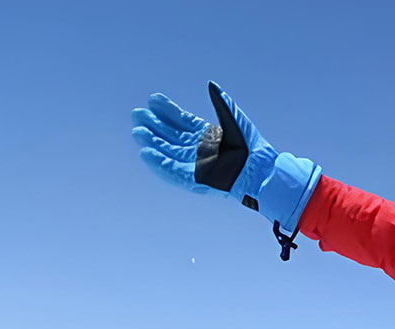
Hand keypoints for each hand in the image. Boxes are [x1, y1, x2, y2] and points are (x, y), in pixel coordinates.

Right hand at [130, 82, 319, 230]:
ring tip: (137, 131)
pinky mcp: (195, 178)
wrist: (257, 168)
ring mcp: (196, 164)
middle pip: (171, 136)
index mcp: (208, 134)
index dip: (167, 110)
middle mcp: (199, 149)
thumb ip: (220, 102)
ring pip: (168, 152)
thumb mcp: (234, 119)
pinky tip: (146, 152)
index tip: (152, 99)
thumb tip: (211, 84)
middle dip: (154, 125)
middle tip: (137, 114)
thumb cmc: (249, 145)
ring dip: (152, 142)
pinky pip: (172, 171)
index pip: (182, 120)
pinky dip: (159, 162)